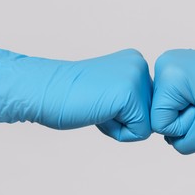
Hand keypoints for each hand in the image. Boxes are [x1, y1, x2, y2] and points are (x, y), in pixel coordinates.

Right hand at [0, 41, 151, 141]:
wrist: (42, 91)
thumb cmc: (70, 95)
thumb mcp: (110, 88)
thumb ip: (131, 96)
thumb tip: (151, 117)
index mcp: (134, 62)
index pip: (147, 104)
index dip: (122, 113)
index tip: (99, 99)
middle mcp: (140, 64)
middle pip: (149, 115)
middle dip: (123, 119)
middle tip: (96, 103)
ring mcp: (136, 77)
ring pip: (146, 125)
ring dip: (119, 125)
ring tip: (97, 106)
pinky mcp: (130, 95)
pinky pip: (139, 133)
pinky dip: (117, 132)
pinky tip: (98, 113)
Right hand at [151, 37, 194, 153]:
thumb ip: (183, 145)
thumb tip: (169, 137)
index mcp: (167, 73)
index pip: (159, 122)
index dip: (183, 127)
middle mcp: (164, 63)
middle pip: (161, 112)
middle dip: (185, 118)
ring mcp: (171, 62)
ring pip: (167, 106)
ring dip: (188, 111)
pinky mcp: (179, 67)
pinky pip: (174, 97)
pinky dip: (190, 103)